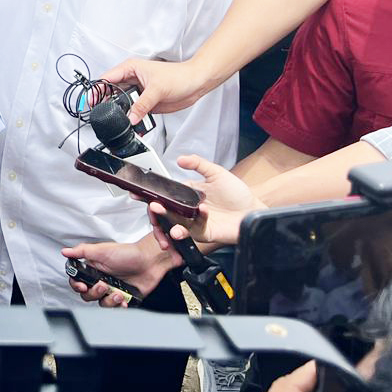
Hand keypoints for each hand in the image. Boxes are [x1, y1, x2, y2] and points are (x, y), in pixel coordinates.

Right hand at [61, 237, 175, 307]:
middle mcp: (101, 280)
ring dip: (108, 301)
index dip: (77, 286)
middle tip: (104, 285)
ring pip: (101, 303)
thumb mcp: (103, 250)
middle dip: (94, 293)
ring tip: (118, 293)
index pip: (77, 281)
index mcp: (93, 269)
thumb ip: (82, 251)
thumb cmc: (128, 253)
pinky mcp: (123, 298)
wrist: (150, 261)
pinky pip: (116, 308)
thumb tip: (65, 251)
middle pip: (87, 295)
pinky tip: (124, 300)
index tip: (82, 286)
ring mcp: (112, 290)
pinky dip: (119, 307)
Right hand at [97, 57, 210, 122]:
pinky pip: (134, 112)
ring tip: (120, 121)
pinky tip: (133, 124)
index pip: (108, 78)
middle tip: (104, 113)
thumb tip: (130, 117)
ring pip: (122, 104)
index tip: (91, 100)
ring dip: (121, 113)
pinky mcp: (145, 103)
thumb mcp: (157, 90)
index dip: (98, 89)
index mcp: (131, 69)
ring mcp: (138, 92)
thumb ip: (142, 105)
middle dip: (107, 103)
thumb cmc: (179, 76)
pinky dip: (132, 119)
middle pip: (112, 92)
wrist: (196, 84)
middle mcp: (132, 79)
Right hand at [148, 155, 264, 247]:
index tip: (138, 194)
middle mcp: (187, 210)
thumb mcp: (217, 173)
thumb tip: (180, 158)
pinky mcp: (203, 233)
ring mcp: (194, 223)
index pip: (164, 195)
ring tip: (163, 214)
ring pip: (172, 225)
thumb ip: (198, 163)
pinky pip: (192, 230)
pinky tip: (202, 212)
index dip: (149, 195)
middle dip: (154, 213)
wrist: (253, 211)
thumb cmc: (237, 194)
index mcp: (186, 195)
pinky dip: (193, 222)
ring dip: (165, 222)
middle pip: (163, 214)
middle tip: (153, 207)